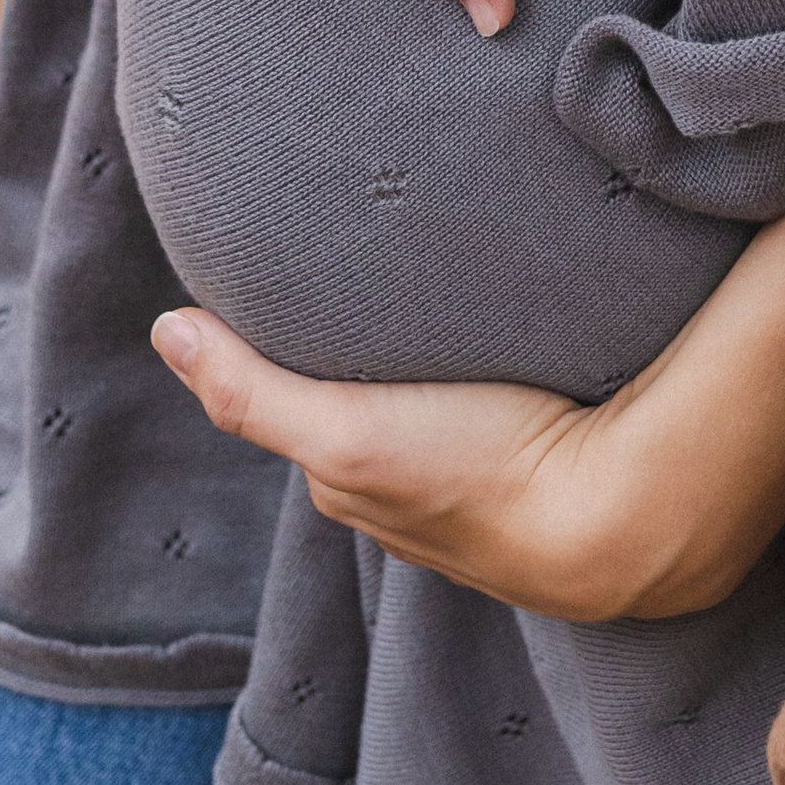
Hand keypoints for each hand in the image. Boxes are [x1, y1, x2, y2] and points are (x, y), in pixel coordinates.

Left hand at [149, 120, 784, 622]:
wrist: (619, 516)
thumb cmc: (473, 474)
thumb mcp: (345, 433)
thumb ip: (253, 389)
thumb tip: (166, 326)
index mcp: (360, 486)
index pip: (306, 411)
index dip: (294, 350)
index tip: (293, 277)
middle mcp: (412, 497)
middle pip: (369, 409)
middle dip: (360, 357)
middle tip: (367, 267)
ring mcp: (485, 482)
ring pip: (434, 407)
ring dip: (431, 363)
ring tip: (444, 286)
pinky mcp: (547, 456)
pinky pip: (496, 405)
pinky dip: (487, 374)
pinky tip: (509, 329)